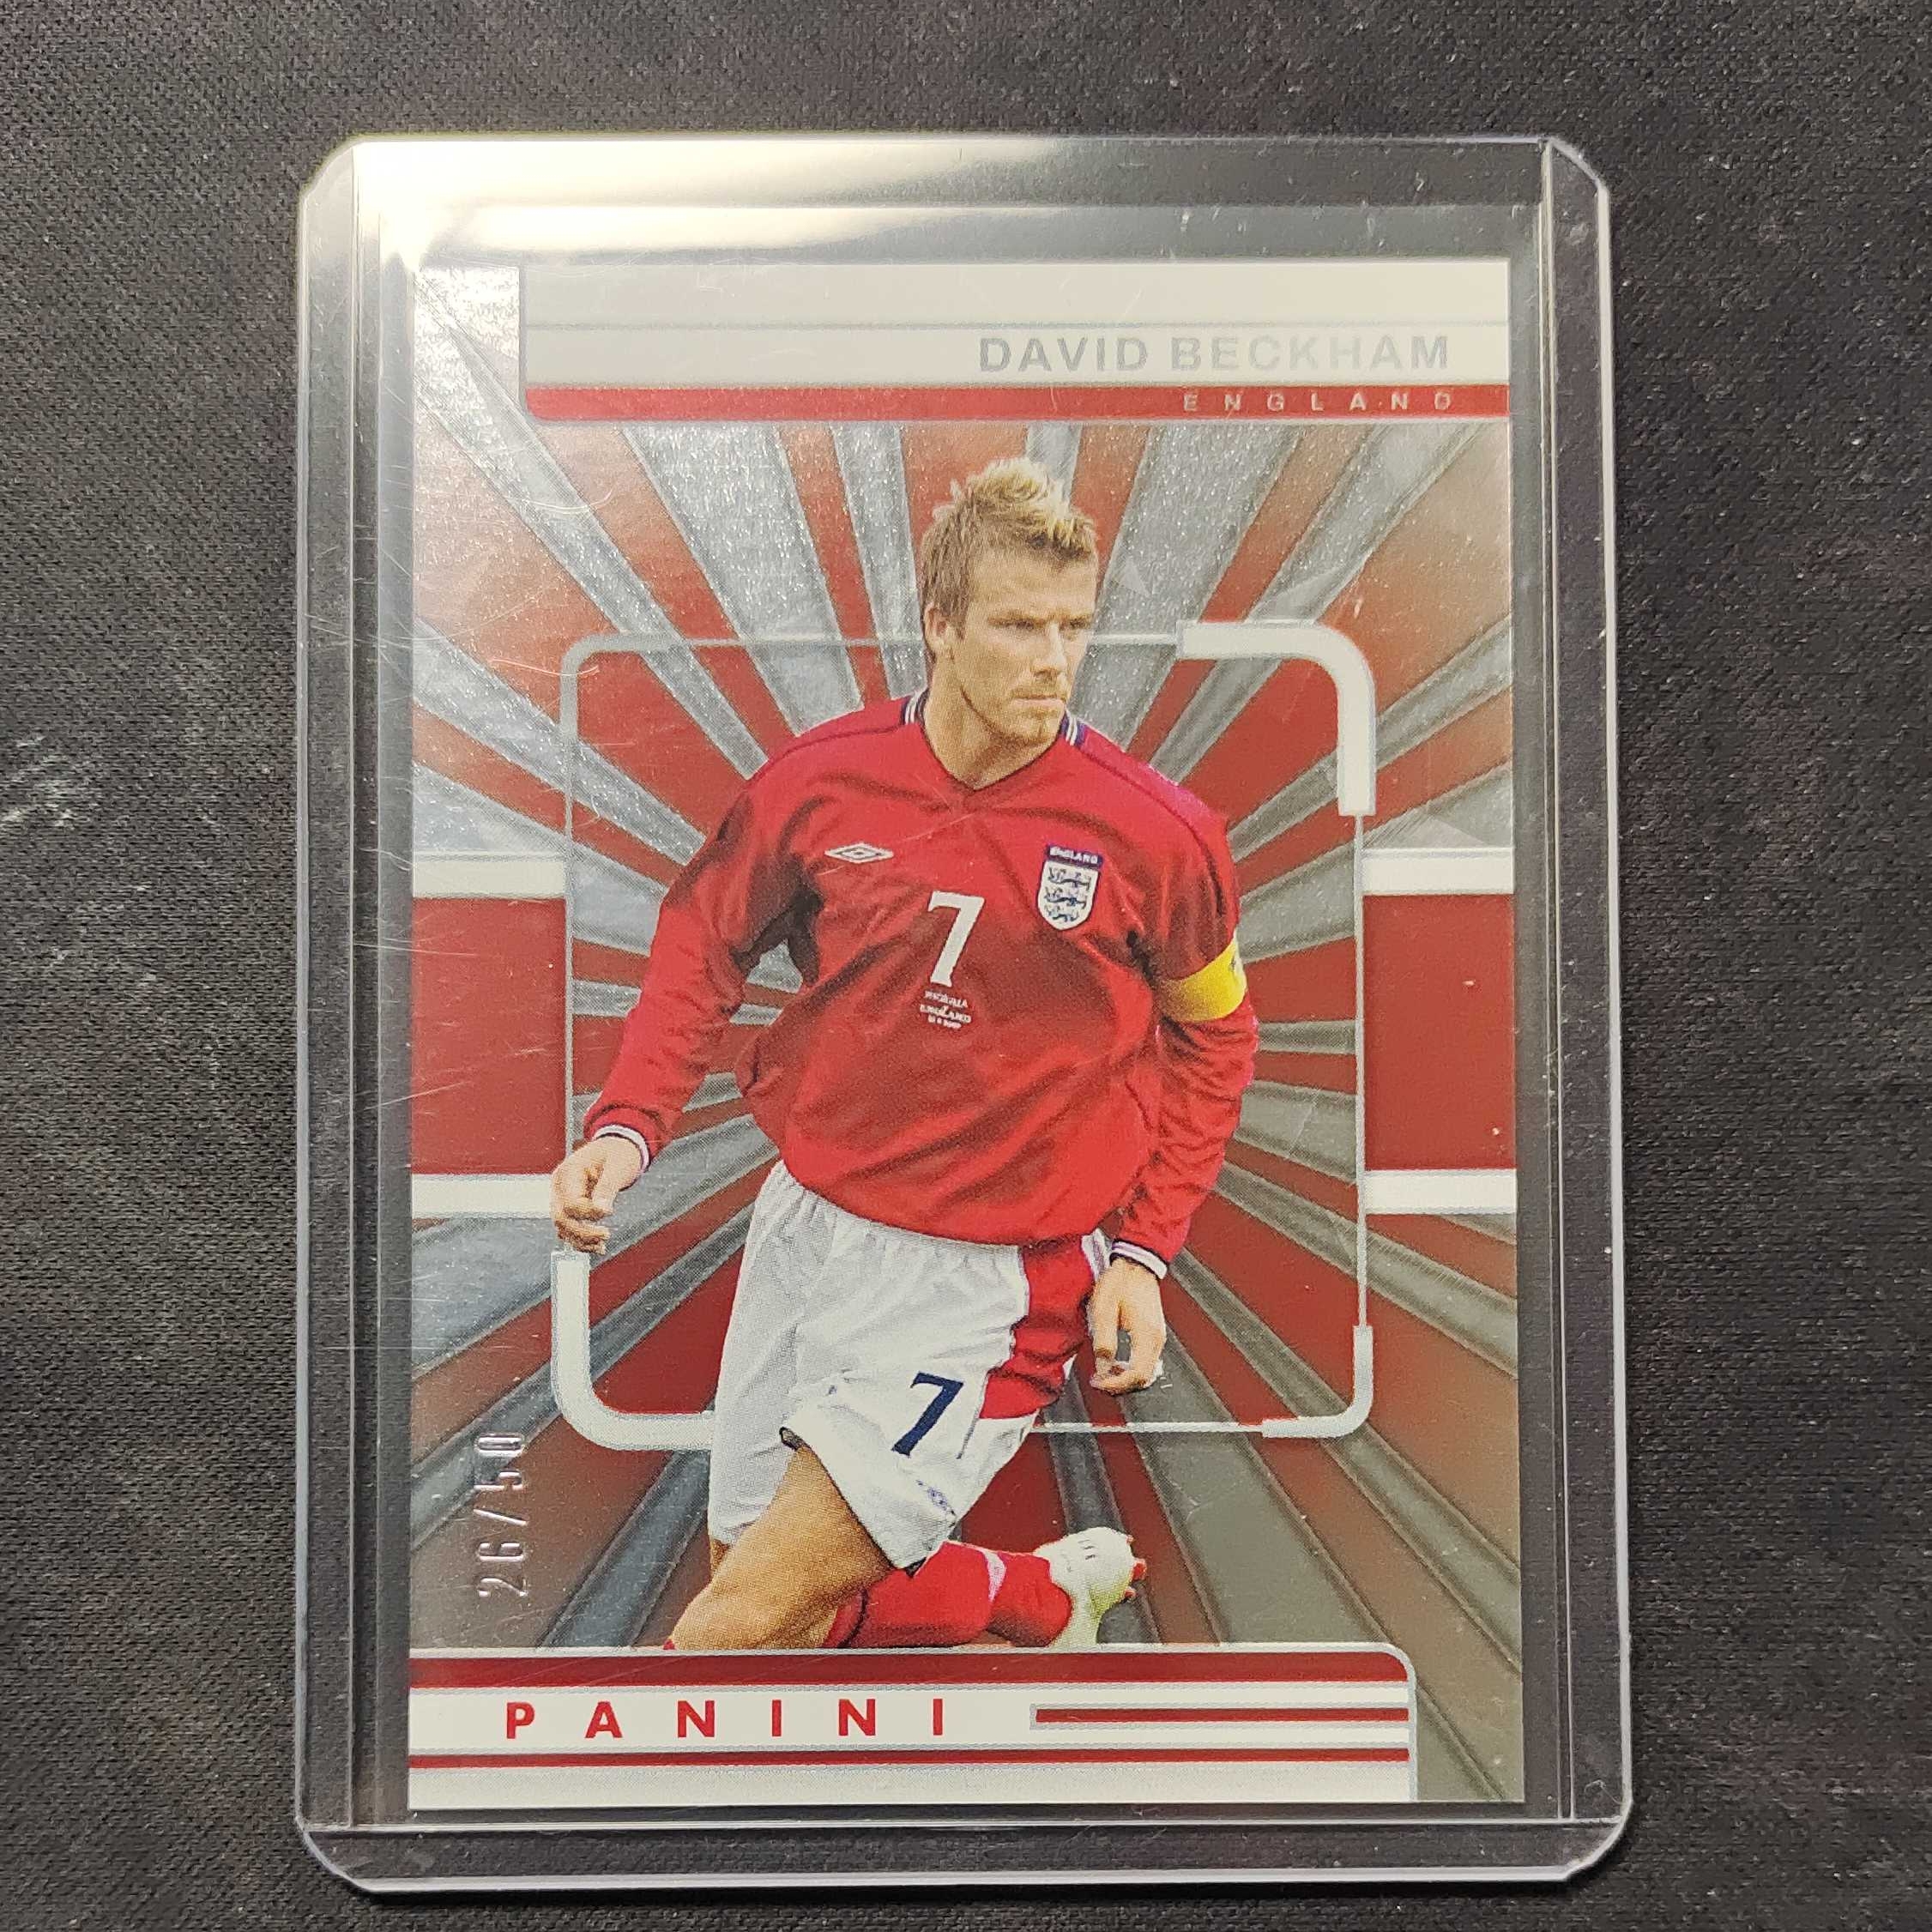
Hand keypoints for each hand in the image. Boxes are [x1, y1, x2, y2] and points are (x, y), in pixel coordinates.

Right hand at [550, 1136, 642, 1253]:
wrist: (617, 1146)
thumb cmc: (617, 1152)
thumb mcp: (616, 1166)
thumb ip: (607, 1189)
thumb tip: (603, 1210)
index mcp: (567, 1172)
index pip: (571, 1202)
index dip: (589, 1213)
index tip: (609, 1212)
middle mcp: (559, 1186)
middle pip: (561, 1218)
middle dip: (581, 1232)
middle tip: (605, 1236)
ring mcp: (562, 1196)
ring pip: (562, 1227)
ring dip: (580, 1240)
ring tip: (601, 1246)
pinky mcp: (569, 1205)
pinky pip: (569, 1227)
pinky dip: (580, 1238)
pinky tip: (596, 1246)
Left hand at [1088, 1257, 1166, 1394]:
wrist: (1135, 1264)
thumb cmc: (1119, 1283)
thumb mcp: (1103, 1310)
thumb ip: (1104, 1341)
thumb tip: (1103, 1367)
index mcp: (1146, 1335)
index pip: (1137, 1374)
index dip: (1116, 1384)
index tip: (1098, 1381)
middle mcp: (1157, 1339)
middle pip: (1144, 1378)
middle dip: (1120, 1385)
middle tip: (1099, 1380)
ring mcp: (1158, 1337)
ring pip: (1147, 1372)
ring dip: (1125, 1377)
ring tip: (1105, 1372)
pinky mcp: (1154, 1334)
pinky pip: (1146, 1361)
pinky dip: (1132, 1368)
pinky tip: (1117, 1362)